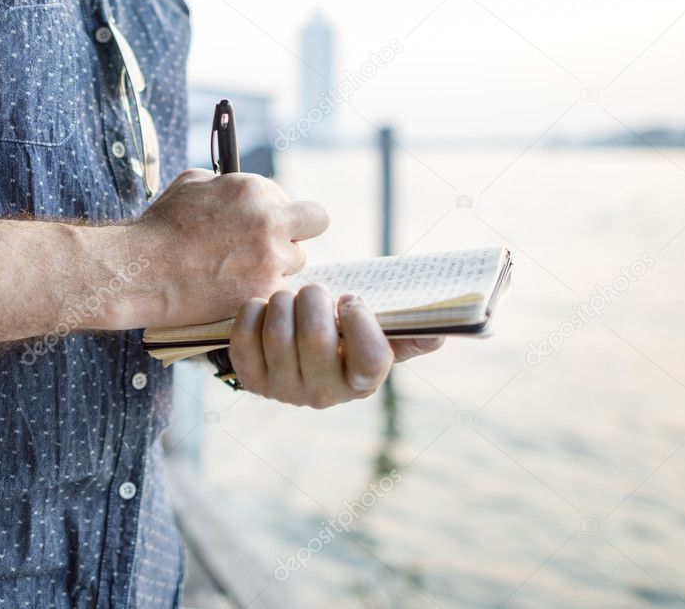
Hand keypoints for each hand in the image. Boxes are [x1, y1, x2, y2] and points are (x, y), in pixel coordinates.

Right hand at [127, 169, 328, 329]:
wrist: (141, 271)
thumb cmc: (160, 227)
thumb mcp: (191, 183)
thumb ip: (225, 183)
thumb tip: (238, 187)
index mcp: (254, 190)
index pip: (291, 199)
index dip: (278, 212)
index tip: (261, 224)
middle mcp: (269, 221)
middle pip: (314, 223)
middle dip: (297, 231)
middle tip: (275, 244)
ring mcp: (269, 259)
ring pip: (296, 261)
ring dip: (278, 265)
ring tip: (243, 271)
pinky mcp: (262, 292)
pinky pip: (278, 291)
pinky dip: (261, 292)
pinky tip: (237, 290)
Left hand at [229, 284, 429, 407]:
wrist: (290, 355)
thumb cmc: (343, 336)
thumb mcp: (375, 335)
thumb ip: (406, 333)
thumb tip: (438, 334)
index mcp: (362, 382)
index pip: (370, 359)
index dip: (360, 321)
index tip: (351, 299)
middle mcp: (323, 394)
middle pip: (315, 336)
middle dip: (315, 298)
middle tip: (317, 290)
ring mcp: (283, 390)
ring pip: (279, 331)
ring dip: (284, 300)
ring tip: (292, 298)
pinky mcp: (250, 378)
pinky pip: (246, 333)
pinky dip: (254, 309)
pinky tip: (266, 308)